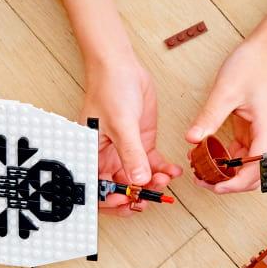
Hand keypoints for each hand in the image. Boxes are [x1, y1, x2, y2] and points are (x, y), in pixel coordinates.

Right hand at [81, 53, 180, 214]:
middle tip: (150, 196)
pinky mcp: (142, 144)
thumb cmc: (109, 89)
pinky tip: (173, 171)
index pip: (99, 188)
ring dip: (153, 184)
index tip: (126, 201)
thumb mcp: (121, 124)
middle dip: (136, 195)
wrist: (121, 67)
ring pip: (140, 179)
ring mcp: (127, 152)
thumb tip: (138, 180)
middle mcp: (108, 158)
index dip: (111, 200)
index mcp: (93, 156)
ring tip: (165, 179)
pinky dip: (164, 170)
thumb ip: (131, 154)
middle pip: (121, 188)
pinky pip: (153, 165)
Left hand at [186, 32, 266, 192]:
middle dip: (229, 183)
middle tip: (203, 181)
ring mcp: (264, 135)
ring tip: (202, 170)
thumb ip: (209, 118)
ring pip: (248, 167)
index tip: (213, 187)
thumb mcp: (225, 92)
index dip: (234, 184)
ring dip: (227, 172)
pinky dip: (228, 159)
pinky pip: (243, 154)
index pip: (254, 172)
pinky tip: (209, 155)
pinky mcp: (257, 130)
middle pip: (253, 176)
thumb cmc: (253, 65)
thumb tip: (192, 139)